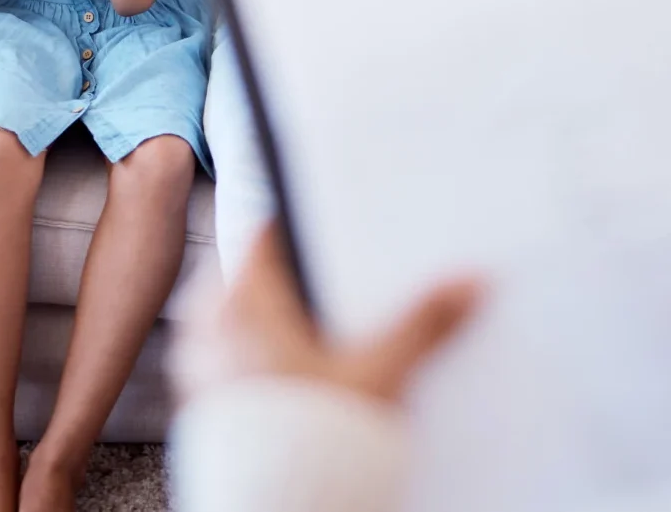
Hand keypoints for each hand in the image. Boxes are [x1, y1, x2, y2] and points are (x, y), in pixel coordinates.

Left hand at [173, 223, 482, 406]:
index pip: (267, 234)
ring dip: (272, 321)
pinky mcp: (205, 407)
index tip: (332, 225)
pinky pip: (229, 362)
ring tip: (318, 334)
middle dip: (292, 279)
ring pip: (237, 321)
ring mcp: (201, 369)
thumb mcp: (379, 374)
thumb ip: (424, 323)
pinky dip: (258, 361)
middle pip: (254, 278)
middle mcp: (209, 328)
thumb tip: (470, 281)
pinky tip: (297, 379)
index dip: (303, 225)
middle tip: (333, 282)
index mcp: (242, 301)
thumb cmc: (315, 444)